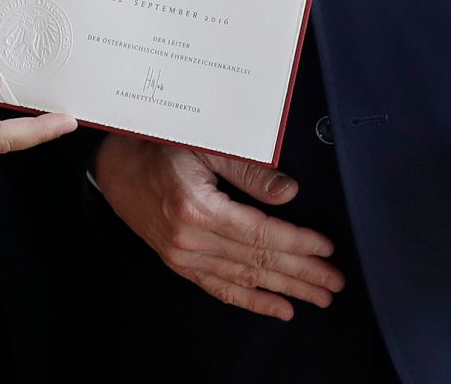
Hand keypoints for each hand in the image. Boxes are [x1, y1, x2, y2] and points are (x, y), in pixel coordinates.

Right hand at [92, 134, 344, 319]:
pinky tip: (280, 308)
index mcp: (198, 208)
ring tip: (318, 298)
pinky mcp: (179, 263)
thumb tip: (289, 193)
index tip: (327, 249)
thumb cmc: (161, 144)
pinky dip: (252, 301)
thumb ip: (248, 169)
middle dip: (301, 274)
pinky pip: (220, 288)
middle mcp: (190, 239)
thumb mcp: (206, 143)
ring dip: (285, 291)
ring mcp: (183, 256)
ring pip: (243, 280)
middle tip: (334, 284)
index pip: (260, 234)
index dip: (297, 243)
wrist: (116, 167)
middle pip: (257, 262)